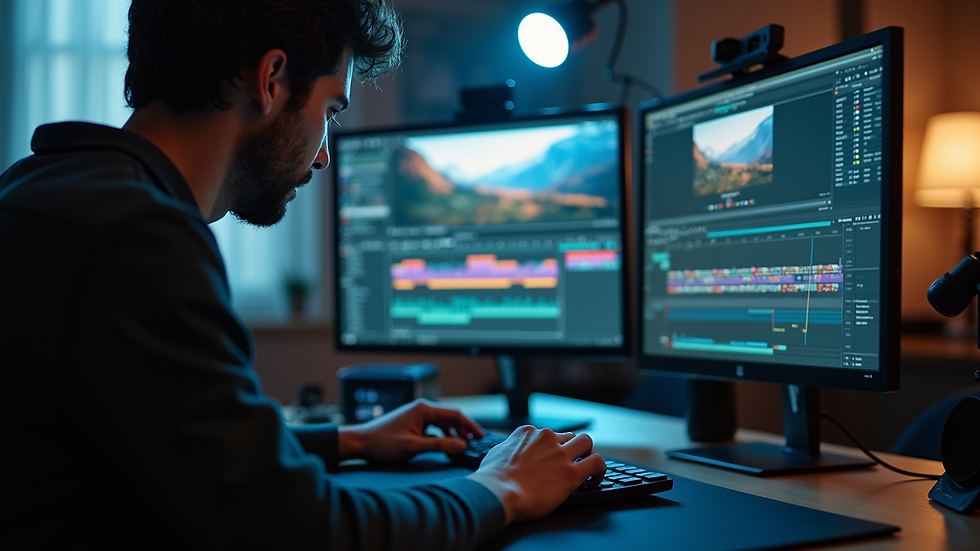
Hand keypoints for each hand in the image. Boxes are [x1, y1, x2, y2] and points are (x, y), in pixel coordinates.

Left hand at [337, 399, 483, 463]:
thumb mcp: (413, 446)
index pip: (455, 414)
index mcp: (424, 409)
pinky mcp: (413, 423)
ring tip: (464, 444)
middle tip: (476, 441)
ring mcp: (417, 415)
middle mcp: (422, 409)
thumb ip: (439, 446)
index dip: (470, 425)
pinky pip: (434, 426)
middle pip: (450, 417)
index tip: (481, 436)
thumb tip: (462, 445)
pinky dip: (443, 434)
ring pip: (443, 422)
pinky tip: (446, 444)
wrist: (361, 443)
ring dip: (454, 432)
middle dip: (464, 429)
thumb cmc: (382, 443)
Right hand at [465, 426, 604, 525]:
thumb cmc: (492, 479)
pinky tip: (597, 478)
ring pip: (586, 442)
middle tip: (571, 463)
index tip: (553, 458)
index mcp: (528, 433)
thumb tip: (510, 453)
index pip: (549, 434)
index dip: (553, 447)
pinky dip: (600, 469)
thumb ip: (509, 449)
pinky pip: (596, 462)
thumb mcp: (496, 453)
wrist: (498, 493)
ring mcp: (560, 454)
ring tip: (588, 467)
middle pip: (568, 436)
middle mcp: (546, 438)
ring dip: (587, 453)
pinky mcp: (571, 473)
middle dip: (571, 448)